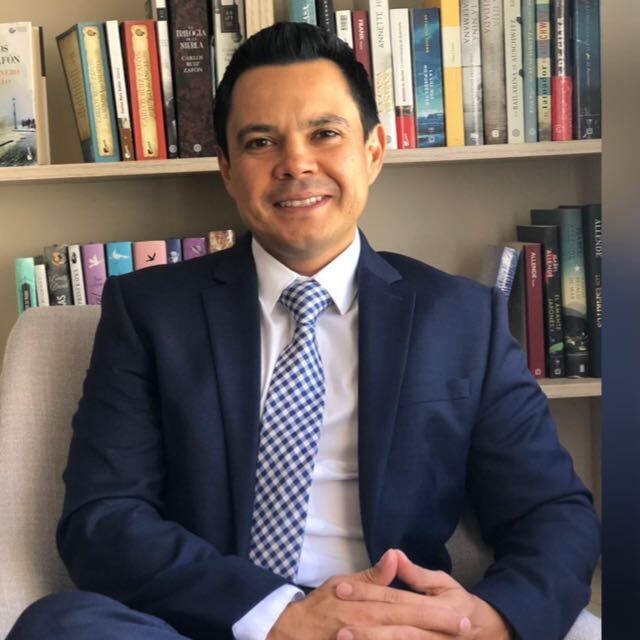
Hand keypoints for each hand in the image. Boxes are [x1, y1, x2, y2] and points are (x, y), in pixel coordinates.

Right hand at [267, 550, 471, 639]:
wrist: (293, 631)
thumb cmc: (322, 605)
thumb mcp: (343, 582)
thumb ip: (372, 576)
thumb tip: (394, 555)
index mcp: (366, 601)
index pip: (405, 603)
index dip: (433, 610)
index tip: (461, 613)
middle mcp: (367, 621)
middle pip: (408, 625)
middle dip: (438, 628)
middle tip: (466, 629)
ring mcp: (362, 638)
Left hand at [333, 549, 511, 639]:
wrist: (484, 634)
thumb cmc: (457, 603)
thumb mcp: (442, 583)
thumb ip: (416, 574)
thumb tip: (392, 554)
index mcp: (435, 608)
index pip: (395, 598)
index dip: (368, 593)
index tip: (341, 589)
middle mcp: (433, 632)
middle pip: (395, 628)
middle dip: (365, 628)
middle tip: (337, 627)